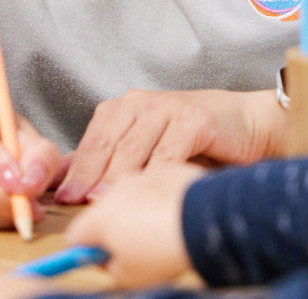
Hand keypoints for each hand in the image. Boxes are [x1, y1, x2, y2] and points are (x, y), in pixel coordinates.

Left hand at [54, 88, 278, 204]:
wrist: (244, 125)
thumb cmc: (190, 143)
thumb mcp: (144, 150)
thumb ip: (107, 163)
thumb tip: (64, 183)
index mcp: (121, 109)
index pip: (92, 143)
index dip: (77, 171)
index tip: (63, 198)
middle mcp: (140, 104)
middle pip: (108, 145)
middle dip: (91, 177)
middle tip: (79, 205)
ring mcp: (166, 108)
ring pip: (134, 149)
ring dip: (118, 179)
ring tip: (106, 202)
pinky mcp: (193, 119)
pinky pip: (169, 153)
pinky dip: (156, 175)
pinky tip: (148, 193)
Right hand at [67, 161, 203, 289]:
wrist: (205, 218)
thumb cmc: (165, 249)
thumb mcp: (131, 275)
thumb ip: (110, 265)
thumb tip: (107, 258)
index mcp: (99, 217)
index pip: (76, 234)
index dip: (84, 248)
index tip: (95, 255)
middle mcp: (115, 188)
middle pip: (98, 206)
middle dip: (105, 223)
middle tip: (124, 241)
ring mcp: (141, 173)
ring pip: (126, 189)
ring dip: (131, 203)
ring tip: (150, 223)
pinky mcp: (167, 167)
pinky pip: (154, 182)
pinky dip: (156, 193)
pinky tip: (169, 208)